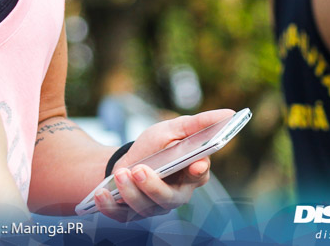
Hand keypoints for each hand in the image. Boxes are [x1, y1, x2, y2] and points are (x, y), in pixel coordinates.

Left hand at [93, 109, 233, 220]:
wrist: (124, 161)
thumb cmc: (154, 147)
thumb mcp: (172, 129)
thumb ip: (197, 124)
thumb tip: (229, 114)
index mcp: (188, 176)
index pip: (198, 176)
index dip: (197, 172)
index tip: (194, 166)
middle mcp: (173, 196)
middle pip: (169, 198)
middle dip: (153, 186)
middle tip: (138, 170)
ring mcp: (151, 207)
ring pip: (144, 207)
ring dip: (130, 191)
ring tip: (120, 173)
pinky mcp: (129, 214)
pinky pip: (119, 215)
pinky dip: (109, 205)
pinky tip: (101, 193)